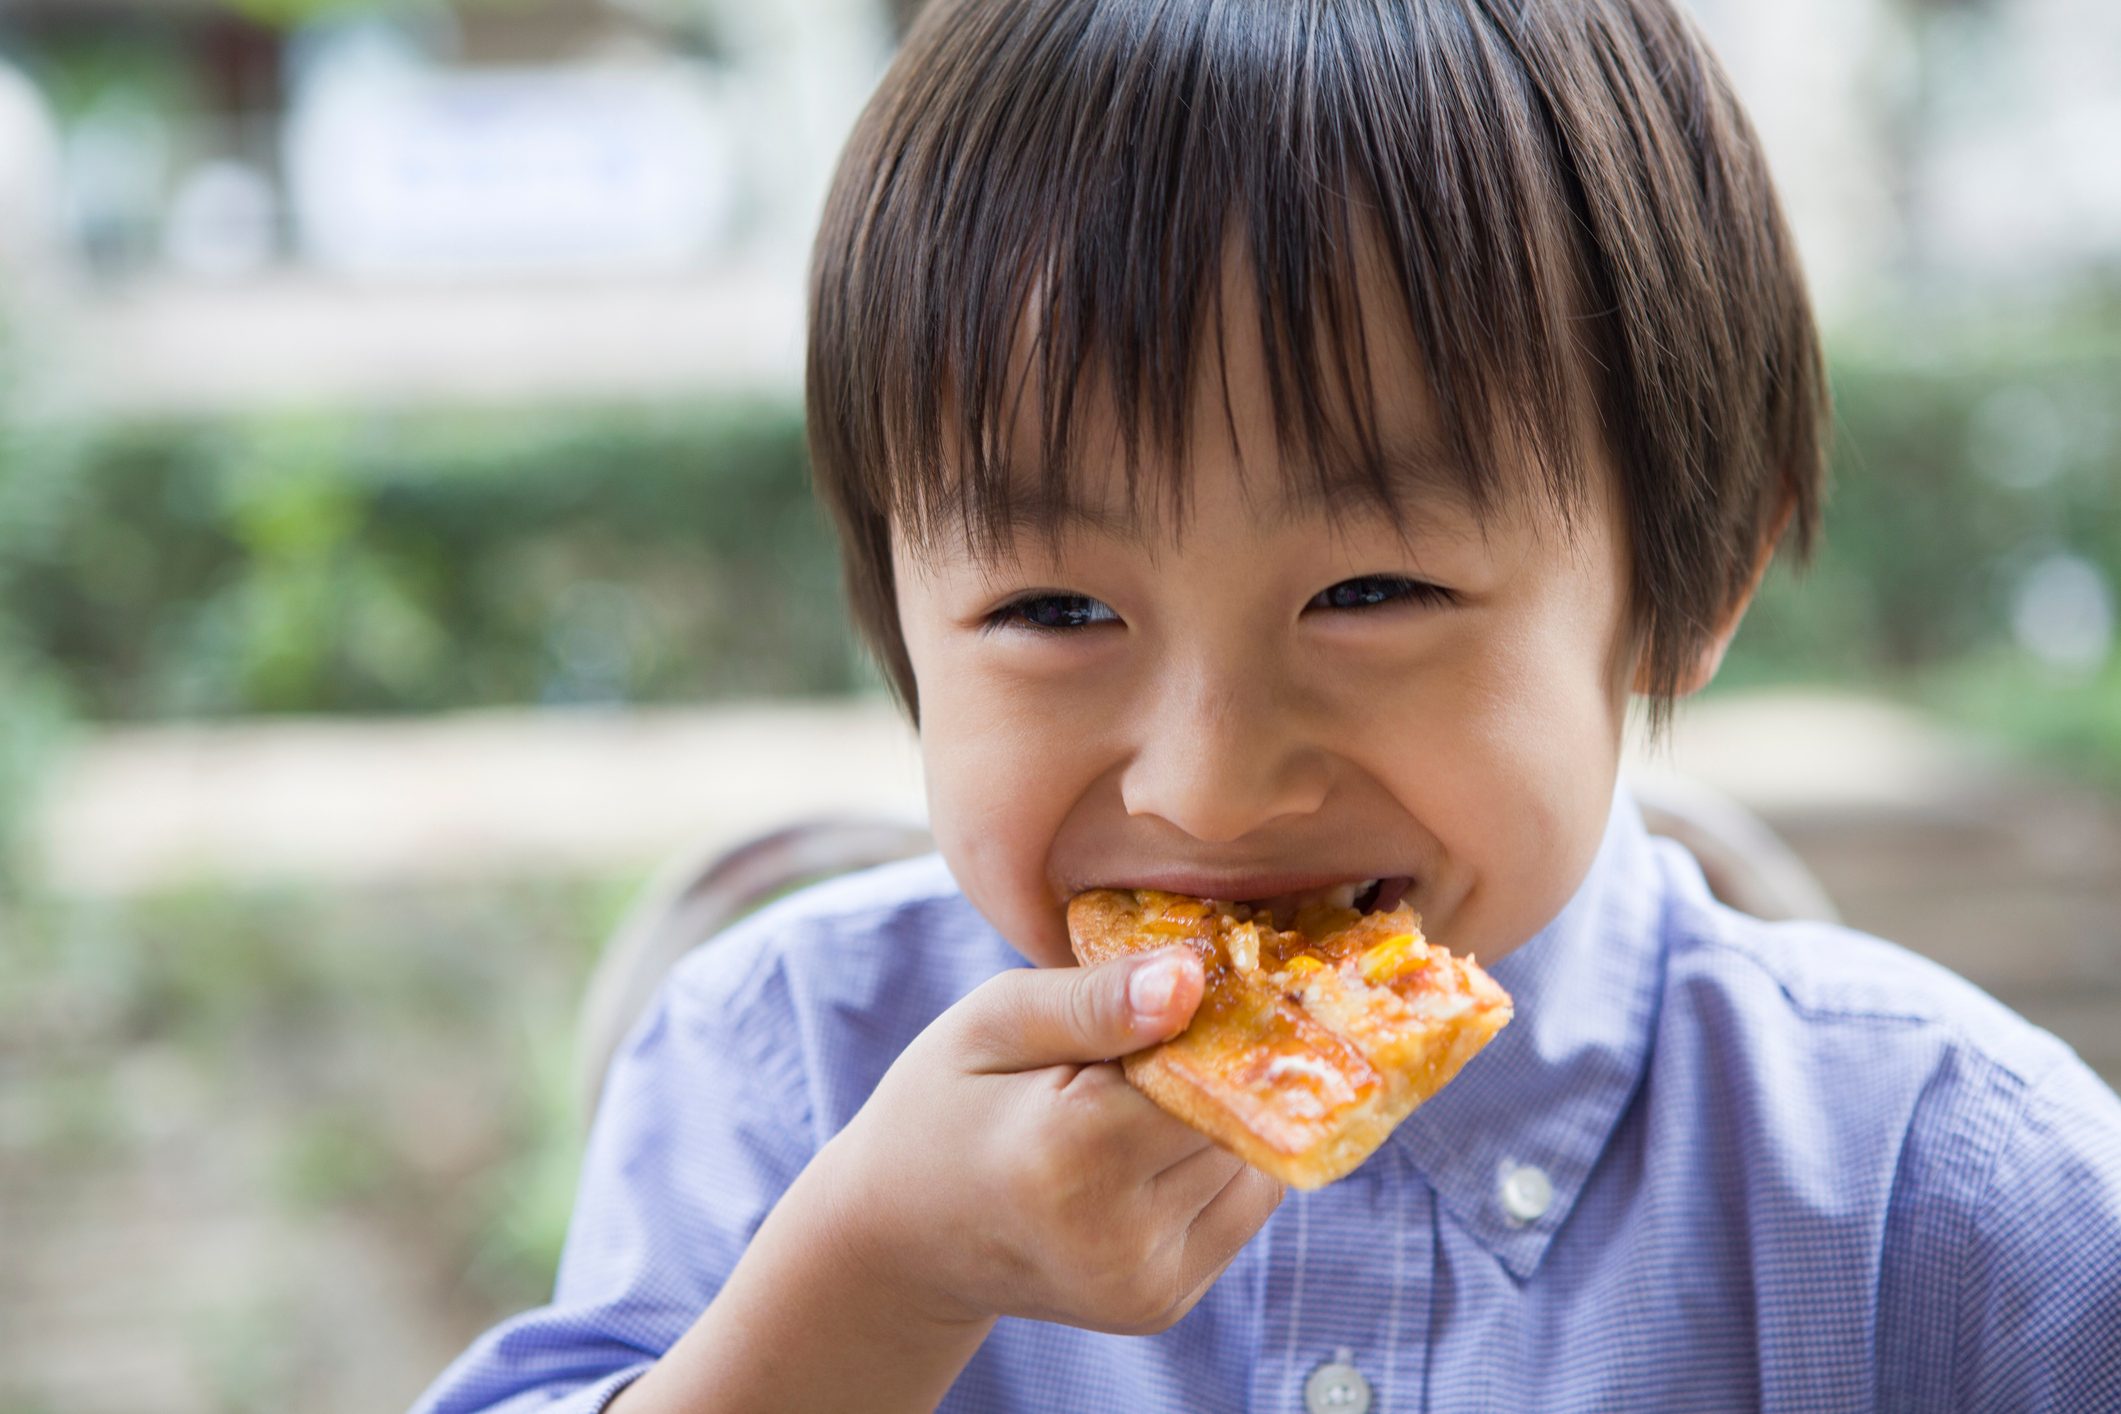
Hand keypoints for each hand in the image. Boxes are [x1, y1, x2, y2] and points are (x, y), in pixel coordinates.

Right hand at [814, 947, 1284, 1336]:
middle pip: (1234, 1115)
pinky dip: (1212, 1165)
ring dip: (1213, 1118)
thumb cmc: (943, 1105)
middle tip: (1134, 1051)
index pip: (1203, 1065)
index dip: (1195, 1021)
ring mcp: (1145, 1285)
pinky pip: (1244, 1204)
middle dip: (1205, 1070)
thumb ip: (1095, 998)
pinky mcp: (1165, 1305)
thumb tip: (1194, 978)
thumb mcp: (993, 1023)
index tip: (1159, 997)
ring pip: (1253, 1160)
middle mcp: (1118, 1238)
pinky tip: (1144, 1153)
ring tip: (1127, 1107)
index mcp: (1067, 1154)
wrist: (904, 1239)